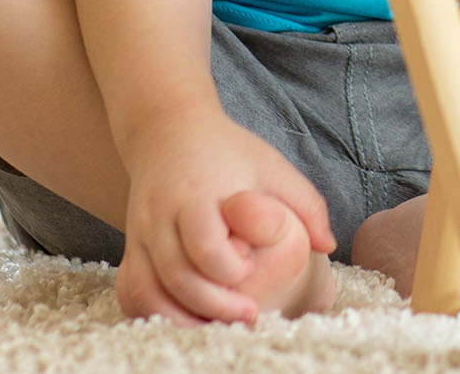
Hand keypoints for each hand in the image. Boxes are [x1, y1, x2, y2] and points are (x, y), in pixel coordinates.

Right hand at [116, 110, 337, 323]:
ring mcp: (142, 233)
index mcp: (198, 193)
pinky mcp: (132, 247)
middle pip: (177, 274)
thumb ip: (305, 203)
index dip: (229, 268)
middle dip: (213, 304)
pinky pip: (131, 290)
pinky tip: (185, 319)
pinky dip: (152, 312)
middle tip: (249, 315)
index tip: (250, 271)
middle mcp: (163, 216)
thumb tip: (328, 245)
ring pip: (147, 289)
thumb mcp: (271, 166)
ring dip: (181, 317)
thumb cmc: (228, 151)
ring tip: (218, 328)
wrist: (167, 131)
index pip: (204, 243)